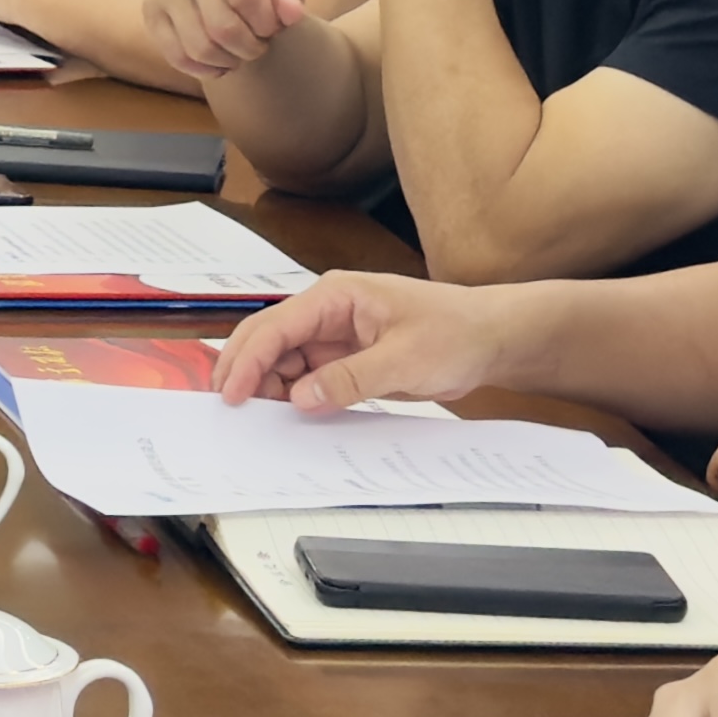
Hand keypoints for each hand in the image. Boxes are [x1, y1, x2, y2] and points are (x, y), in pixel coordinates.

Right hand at [152, 0, 319, 78]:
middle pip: (222, 27)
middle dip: (250, 48)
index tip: (274, 26)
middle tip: (258, 44)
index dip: (267, 24)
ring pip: (199, 47)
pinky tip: (219, 60)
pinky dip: (203, 69)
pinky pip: (176, 56)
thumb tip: (291, 14)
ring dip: (228, 61)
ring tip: (240, 51)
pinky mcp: (151, 9)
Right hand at [218, 265, 494, 412]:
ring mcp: (334, 337)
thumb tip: (301, 397)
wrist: (489, 339)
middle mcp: (327, 312)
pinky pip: (306, 379)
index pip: (276, 326)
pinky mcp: (344, 360)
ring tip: (258, 421)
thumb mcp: (405, 359)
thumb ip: (351, 379)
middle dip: (244, 372)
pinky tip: (287, 418)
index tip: (232, 394)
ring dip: (268, 388)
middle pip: (268, 341)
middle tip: (228, 410)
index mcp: (336, 296)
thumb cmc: (456, 332)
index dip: (247, 360)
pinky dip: (293, 397)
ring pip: (282, 362)